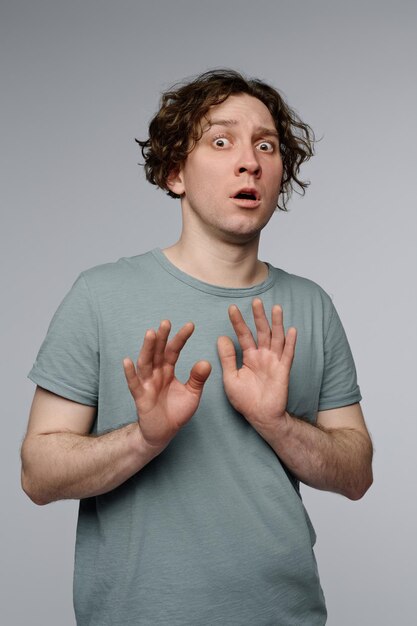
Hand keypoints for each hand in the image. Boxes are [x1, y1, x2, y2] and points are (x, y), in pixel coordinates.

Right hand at [123, 320, 210, 449]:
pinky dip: (130, 373)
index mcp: (168, 370)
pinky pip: (134, 384)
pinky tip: (127, 361)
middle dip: (162, 337)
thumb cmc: (176, 412)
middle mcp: (156, 374)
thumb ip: (197, 379)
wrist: (163, 433)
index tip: (191, 325)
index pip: (174, 350)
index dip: (181, 338)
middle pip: (158, 352)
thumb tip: (206, 362)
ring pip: (145, 363)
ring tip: (150, 333)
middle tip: (166, 322)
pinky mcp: (141, 397)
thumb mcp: (192, 394)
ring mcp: (147, 384)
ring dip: (147, 348)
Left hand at [217, 298, 295, 434]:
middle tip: (256, 301)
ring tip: (276, 308)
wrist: (260, 416)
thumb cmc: (245, 400)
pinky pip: (288, 354)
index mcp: (249, 356)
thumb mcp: (230, 377)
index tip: (231, 308)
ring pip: (276, 338)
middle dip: (259, 316)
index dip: (238, 322)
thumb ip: (227, 358)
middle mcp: (263, 356)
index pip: (243, 335)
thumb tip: (222, 337)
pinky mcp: (283, 370)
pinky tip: (292, 330)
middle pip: (261, 331)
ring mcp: (274, 361)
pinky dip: (290, 342)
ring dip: (277, 323)